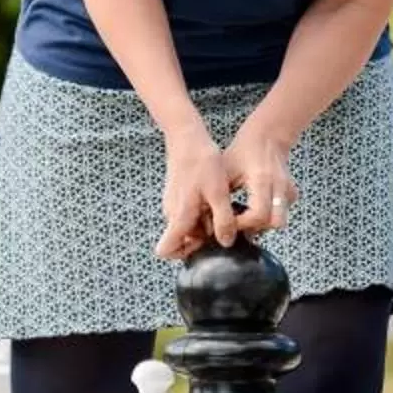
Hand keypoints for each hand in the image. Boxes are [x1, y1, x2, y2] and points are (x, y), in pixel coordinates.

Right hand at [157, 126, 239, 259]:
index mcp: (179, 217)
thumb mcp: (219, 193)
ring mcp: (173, 205)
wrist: (188, 139)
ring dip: (203, 225)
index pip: (166, 250)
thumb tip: (226, 242)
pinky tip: (216, 201)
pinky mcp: (177, 197)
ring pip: (187, 227)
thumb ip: (223, 220)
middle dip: (201, 240)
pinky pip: (188, 214)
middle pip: (181, 241)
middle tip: (223, 226)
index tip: (204, 246)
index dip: (182, 253)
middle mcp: (171, 214)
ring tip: (222, 210)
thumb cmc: (203, 164)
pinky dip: (201, 213)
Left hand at [226, 121, 300, 237]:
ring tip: (245, 217)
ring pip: (280, 220)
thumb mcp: (226, 170)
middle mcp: (279, 187)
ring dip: (263, 223)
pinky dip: (268, 216)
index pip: (258, 215)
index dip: (243, 224)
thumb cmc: (244, 151)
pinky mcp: (290, 194)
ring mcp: (287, 191)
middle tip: (239, 222)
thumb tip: (208, 217)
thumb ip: (221, 194)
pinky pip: (281, 213)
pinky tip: (254, 209)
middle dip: (257, 227)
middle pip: (275, 222)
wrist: (268, 137)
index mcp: (262, 180)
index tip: (229, 221)